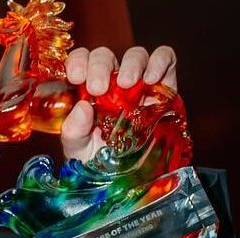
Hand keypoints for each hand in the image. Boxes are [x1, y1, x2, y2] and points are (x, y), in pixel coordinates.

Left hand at [59, 45, 178, 161]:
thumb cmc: (99, 162)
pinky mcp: (164, 86)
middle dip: (100, 66)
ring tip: (127, 84)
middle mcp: (110, 83)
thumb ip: (73, 132)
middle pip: (105, 56)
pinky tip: (153, 78)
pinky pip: (166, 59)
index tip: (76, 76)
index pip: (80, 62)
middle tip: (98, 88)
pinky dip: (160, 61)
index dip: (78, 61)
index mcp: (85, 92)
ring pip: (135, 55)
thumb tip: (82, 107)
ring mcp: (138, 83)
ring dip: (131, 64)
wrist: (129, 179)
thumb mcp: (78, 151)